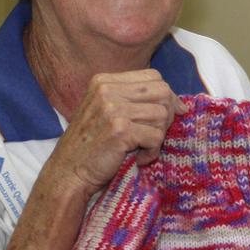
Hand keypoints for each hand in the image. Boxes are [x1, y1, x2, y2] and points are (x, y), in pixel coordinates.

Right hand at [44, 69, 185, 199]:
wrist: (68, 173)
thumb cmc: (92, 145)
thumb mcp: (107, 112)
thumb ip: (136, 101)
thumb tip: (181, 104)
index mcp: (103, 81)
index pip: (153, 76)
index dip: (166, 95)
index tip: (166, 115)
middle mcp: (107, 90)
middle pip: (162, 91)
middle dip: (167, 114)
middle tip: (154, 135)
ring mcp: (113, 108)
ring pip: (162, 114)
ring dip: (158, 136)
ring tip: (142, 148)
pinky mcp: (120, 130)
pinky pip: (157, 136)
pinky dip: (152, 152)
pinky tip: (138, 159)